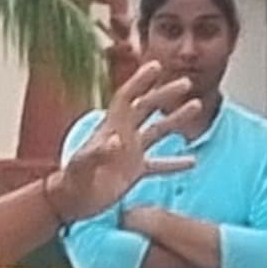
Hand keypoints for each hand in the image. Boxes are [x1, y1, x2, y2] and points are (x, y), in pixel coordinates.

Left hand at [51, 61, 208, 221]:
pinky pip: (159, 165)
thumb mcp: (82, 165)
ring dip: (176, 119)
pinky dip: (175, 163)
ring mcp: (130, 153)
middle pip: (147, 108)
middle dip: (165, 94)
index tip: (156, 66)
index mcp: (110, 128)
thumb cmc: (72, 181)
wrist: (70, 201)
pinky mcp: (135, 172)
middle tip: (186, 83)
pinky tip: (193, 162)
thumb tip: (117, 141)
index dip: (140, 81)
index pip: (127, 98)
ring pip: (158, 131)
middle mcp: (122, 136)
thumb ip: (98, 152)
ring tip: (196, 106)